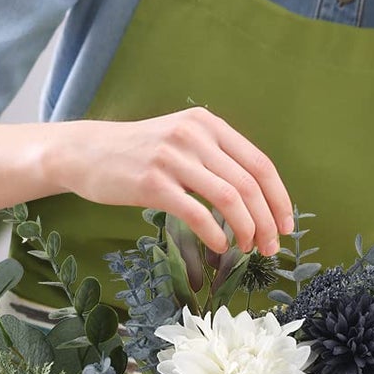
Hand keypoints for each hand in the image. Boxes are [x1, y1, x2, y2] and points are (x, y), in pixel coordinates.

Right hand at [50, 107, 293, 255]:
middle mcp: (194, 136)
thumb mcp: (181, 139)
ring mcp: (173, 159)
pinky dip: (216, 234)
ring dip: (247, 229)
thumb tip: (257, 196)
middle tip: (271, 247)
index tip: (286, 225)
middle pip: (249, 184)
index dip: (279, 198)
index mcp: (207, 124)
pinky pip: (197, 213)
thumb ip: (215, 156)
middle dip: (267, 221)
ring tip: (248, 248)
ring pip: (229, 198)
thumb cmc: (138, 153)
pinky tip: (220, 246)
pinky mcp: (152, 183)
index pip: (259, 163)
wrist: (86, 152)